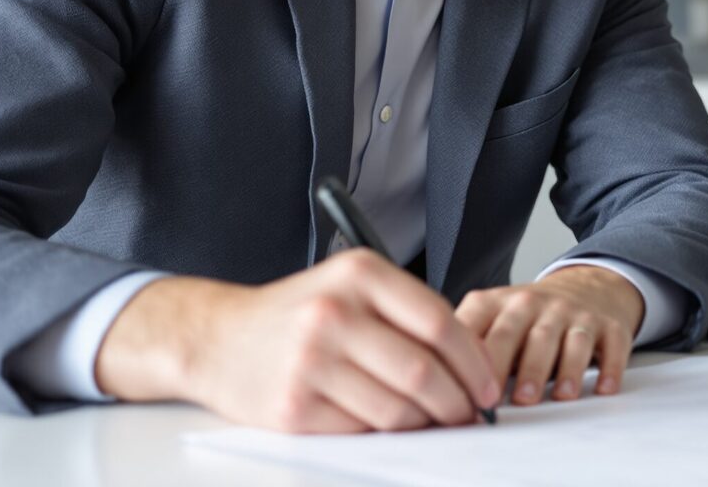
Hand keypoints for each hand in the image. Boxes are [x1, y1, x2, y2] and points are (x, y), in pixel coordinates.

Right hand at [95, 249, 500, 433]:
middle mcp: (334, 313)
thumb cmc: (297, 314)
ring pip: (397, 409)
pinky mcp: (294, 407)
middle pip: (423, 372)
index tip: (489, 384)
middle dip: (459, 401)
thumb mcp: (350, 287)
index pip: (440, 323)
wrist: (218, 338)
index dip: (475, 361)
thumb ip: (407, 314)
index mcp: (359, 274)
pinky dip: (385, 434)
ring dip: (427, 424)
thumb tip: (471, 364)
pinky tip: (389, 425)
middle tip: (470, 413)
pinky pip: (362, 430)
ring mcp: (311, 361)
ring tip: (434, 422)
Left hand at [455, 266, 642, 405]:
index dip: (469, 358)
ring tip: (559, 396)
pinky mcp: (609, 326)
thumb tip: (432, 388)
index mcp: (501, 303)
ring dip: (564, 369)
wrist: (590, 286)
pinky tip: (604, 388)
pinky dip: (610, 367)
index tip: (460, 389)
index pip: (480, 325)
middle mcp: (538, 305)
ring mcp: (576, 314)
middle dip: (516, 366)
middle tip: (508, 400)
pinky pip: (612, 346)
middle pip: (524, 333)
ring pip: (569, 340)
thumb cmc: (531, 316)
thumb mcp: (494, 316)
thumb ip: (468, 344)